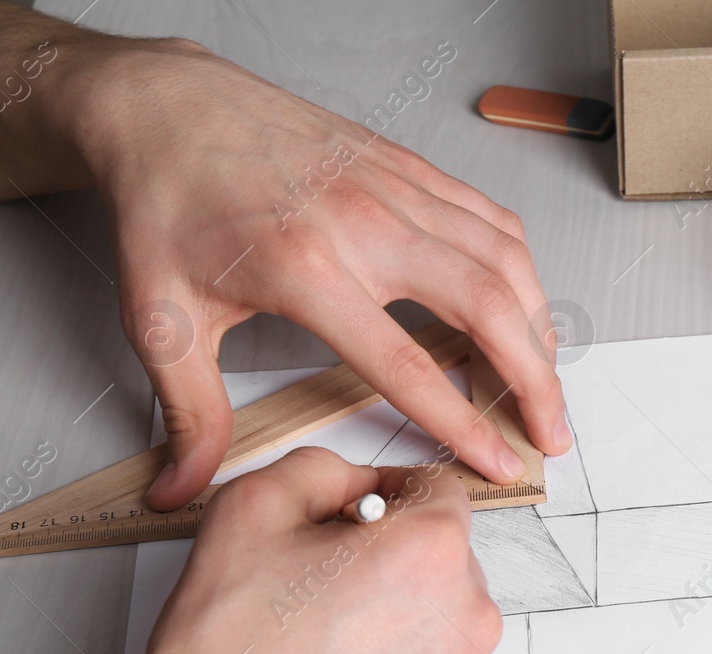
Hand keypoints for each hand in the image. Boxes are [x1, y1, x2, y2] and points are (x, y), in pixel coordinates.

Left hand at [63, 36, 570, 509]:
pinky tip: (521, 307)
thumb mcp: (160, 317)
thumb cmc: (168, 204)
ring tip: (545, 380)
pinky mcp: (408, 169)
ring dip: (539, 327)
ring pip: (504, 261)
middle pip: (487, 309)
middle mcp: (364, 224)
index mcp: (306, 269)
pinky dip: (521, 270)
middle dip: (535, 381)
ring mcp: (394, 189)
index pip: (407, 365)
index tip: (497, 461)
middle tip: (551, 432)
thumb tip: (182, 488)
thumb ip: (188, 412)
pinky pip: (490, 220)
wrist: (168, 107)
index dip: (461, 423)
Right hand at [127, 447, 500, 653]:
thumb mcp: (250, 510)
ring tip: (323, 653)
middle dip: (394, 562)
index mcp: (430, 552)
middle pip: (445, 561)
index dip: (385, 496)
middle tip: (319, 593)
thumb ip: (320, 470)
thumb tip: (358, 483)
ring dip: (400, 622)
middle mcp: (469, 617)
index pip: (437, 492)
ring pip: (444, 625)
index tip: (347, 521)